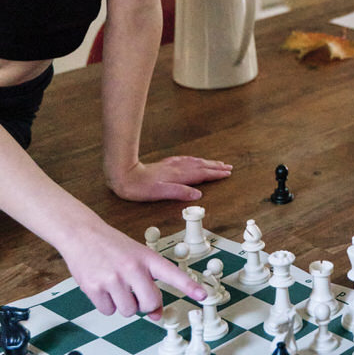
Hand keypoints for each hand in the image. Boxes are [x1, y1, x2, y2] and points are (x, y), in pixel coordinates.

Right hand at [57, 221, 205, 316]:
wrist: (81, 234)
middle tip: (136, 294)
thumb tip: (156, 315)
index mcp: (146, 258)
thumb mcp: (136, 258)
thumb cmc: (113, 247)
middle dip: (145, 305)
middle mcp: (132, 268)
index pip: (172, 273)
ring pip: (128, 311)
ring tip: (115, 285)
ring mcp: (112, 279)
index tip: (204, 295)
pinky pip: (108, 311)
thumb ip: (149, 284)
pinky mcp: (94, 288)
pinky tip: (102, 287)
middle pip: (150, 303)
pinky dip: (106, 304)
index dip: (189, 286)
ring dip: (124, 305)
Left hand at [108, 155, 232, 201]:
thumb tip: (197, 194)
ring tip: (217, 163)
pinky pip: (186, 160)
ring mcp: (172, 165)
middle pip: (201, 166)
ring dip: (207, 163)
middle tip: (228, 167)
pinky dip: (195, 160)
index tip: (227, 173)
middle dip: (215, 167)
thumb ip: (179, 192)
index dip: (215, 174)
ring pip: (195, 162)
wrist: (125, 175)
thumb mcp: (160, 193)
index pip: (202, 174)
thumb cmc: (140, 187)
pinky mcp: (165, 164)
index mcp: (178, 176)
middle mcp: (177, 168)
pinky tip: (195, 160)